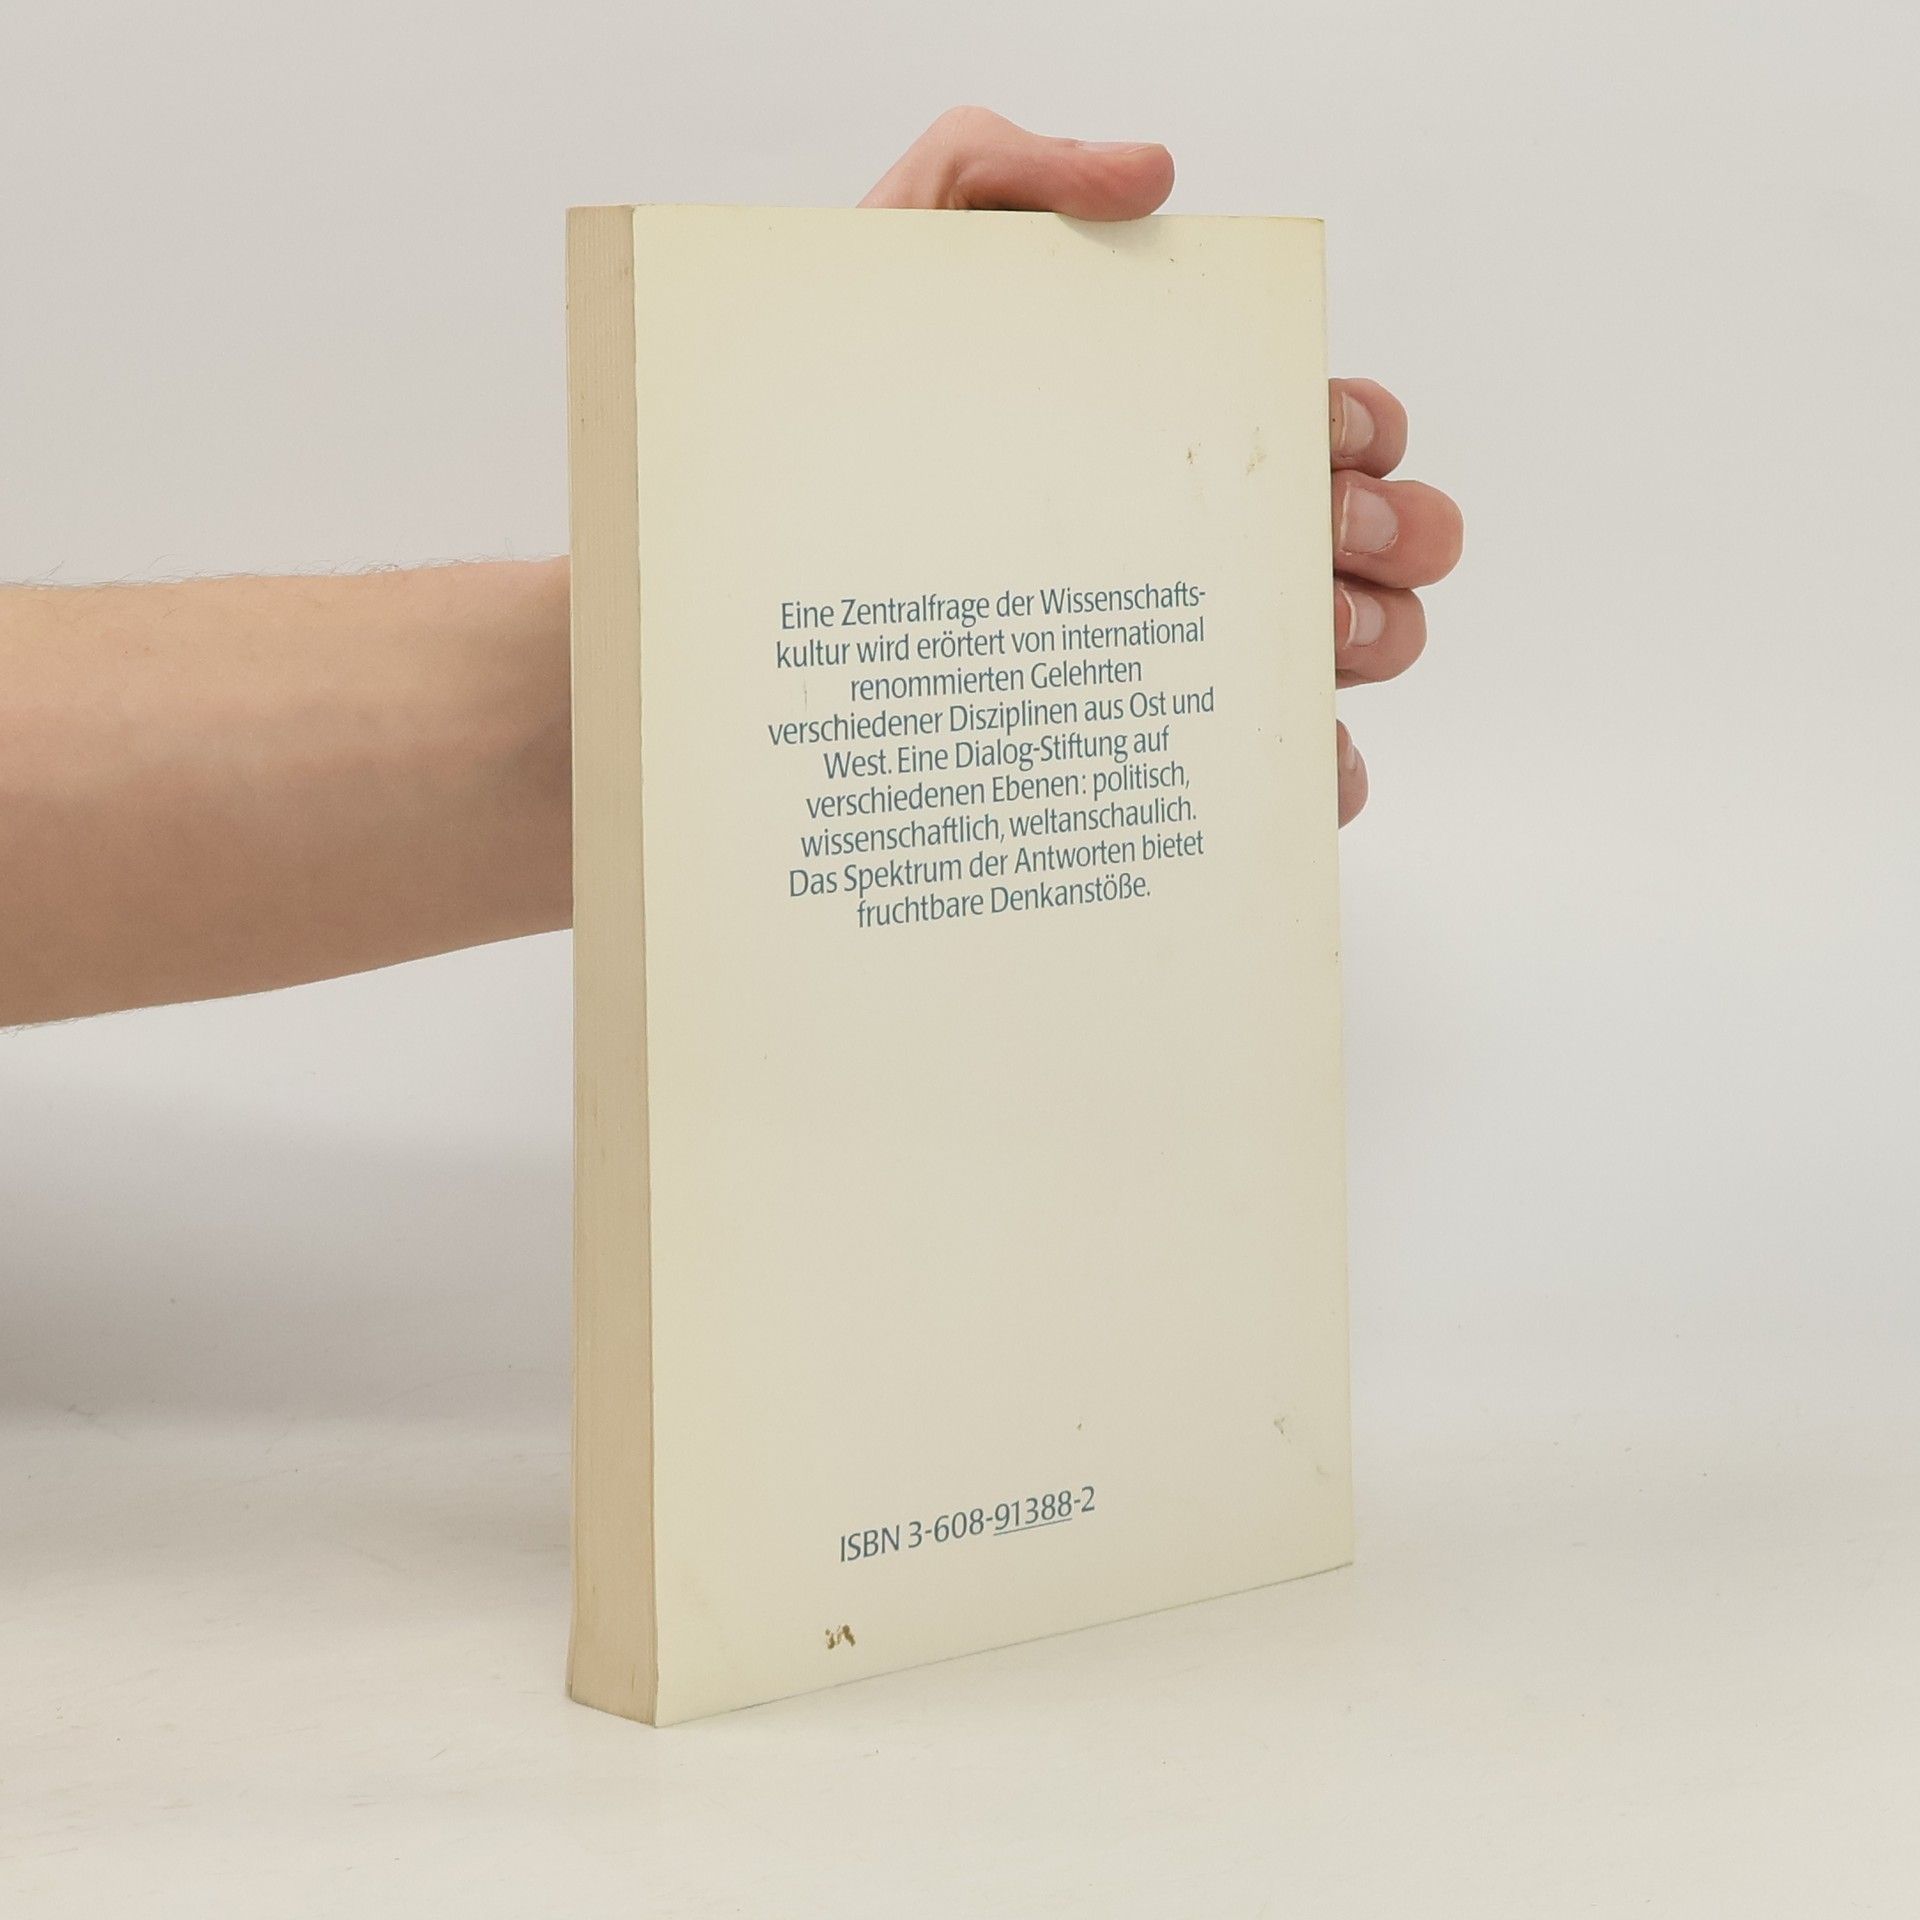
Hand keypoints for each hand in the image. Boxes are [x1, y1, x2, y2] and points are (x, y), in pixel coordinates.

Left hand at [863, 107, 1462, 824]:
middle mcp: (1193, 543)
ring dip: (1374, 638)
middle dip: (1393, 533)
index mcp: (1171, 434)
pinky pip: (1280, 780)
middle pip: (1374, 538)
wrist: (752, 567)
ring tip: (1312, 637)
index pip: (1326, 423)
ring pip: (1354, 652)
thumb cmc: (826, 424)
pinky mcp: (1146, 756)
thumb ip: (1007, 176)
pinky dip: (1325, 772)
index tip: (1320, 433)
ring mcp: (1178, 654)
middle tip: (1324, 536)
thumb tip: (1152, 174)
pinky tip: (1300, 755)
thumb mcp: (896, 268)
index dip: (1358, 426)